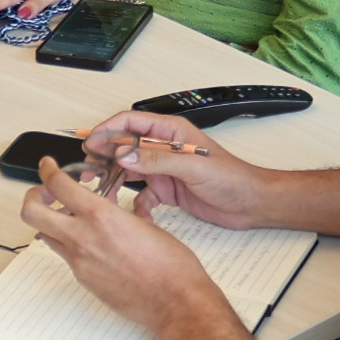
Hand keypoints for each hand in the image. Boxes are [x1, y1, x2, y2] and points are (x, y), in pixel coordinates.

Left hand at [23, 157, 232, 336]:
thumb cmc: (171, 264)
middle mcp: (83, 238)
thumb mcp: (144, 224)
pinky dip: (70, 244)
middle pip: (32, 212)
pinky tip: (91, 243)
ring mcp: (79, 262)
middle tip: (46, 192)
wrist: (176, 302)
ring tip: (70, 218)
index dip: (47, 170)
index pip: (58, 184)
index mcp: (101, 216)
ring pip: (45, 235)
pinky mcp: (83, 280)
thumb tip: (110, 204)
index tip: (47, 166)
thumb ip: (119, 212)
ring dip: (50, 222)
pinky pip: (65, 256)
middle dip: (34, 197)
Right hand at [80, 110, 275, 230]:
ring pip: (128, 171)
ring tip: (103, 194)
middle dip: (104, 158)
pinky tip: (137, 216)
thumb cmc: (232, 177)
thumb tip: (125, 154)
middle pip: (124, 147)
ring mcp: (163, 169)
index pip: (130, 123)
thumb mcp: (192, 166)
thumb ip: (157, 160)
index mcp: (170, 132)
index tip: (91, 144)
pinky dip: (136, 206)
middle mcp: (163, 149)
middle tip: (88, 172)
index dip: (108, 131)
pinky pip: (142, 196)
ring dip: (114, 181)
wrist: (251, 203)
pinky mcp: (166, 190)